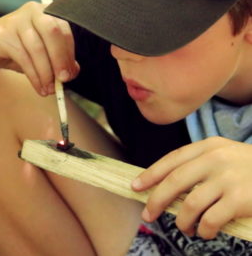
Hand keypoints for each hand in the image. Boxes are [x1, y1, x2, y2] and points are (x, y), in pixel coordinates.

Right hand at [0, 2, 78, 95]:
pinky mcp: (2, 34)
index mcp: (48, 13)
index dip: (69, 54)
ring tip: (50, 90)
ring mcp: (16, 20)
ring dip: (46, 73)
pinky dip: (34, 76)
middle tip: (63, 80)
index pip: (64, 31)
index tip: (71, 74)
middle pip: (53, 32)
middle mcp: (33, 11)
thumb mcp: (42, 54)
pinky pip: (23, 57)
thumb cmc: (19, 48)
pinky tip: (39, 87)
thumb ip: (59, 59)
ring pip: (37, 48)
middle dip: (60, 59)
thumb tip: (73, 71)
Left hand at [132, 136, 251, 238]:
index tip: (136, 186)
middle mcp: (215, 159)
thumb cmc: (246, 166)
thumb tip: (165, 185)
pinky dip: (202, 229)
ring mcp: (228, 179)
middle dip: (156, 200)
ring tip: (183, 227)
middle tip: (148, 215)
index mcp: (207, 146)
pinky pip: (210, 219)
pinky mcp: (240, 200)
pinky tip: (204, 231)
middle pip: (174, 181)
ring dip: (181, 221)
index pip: (171, 160)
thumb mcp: (222, 154)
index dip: (151, 174)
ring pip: (190, 204)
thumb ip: (197, 164)